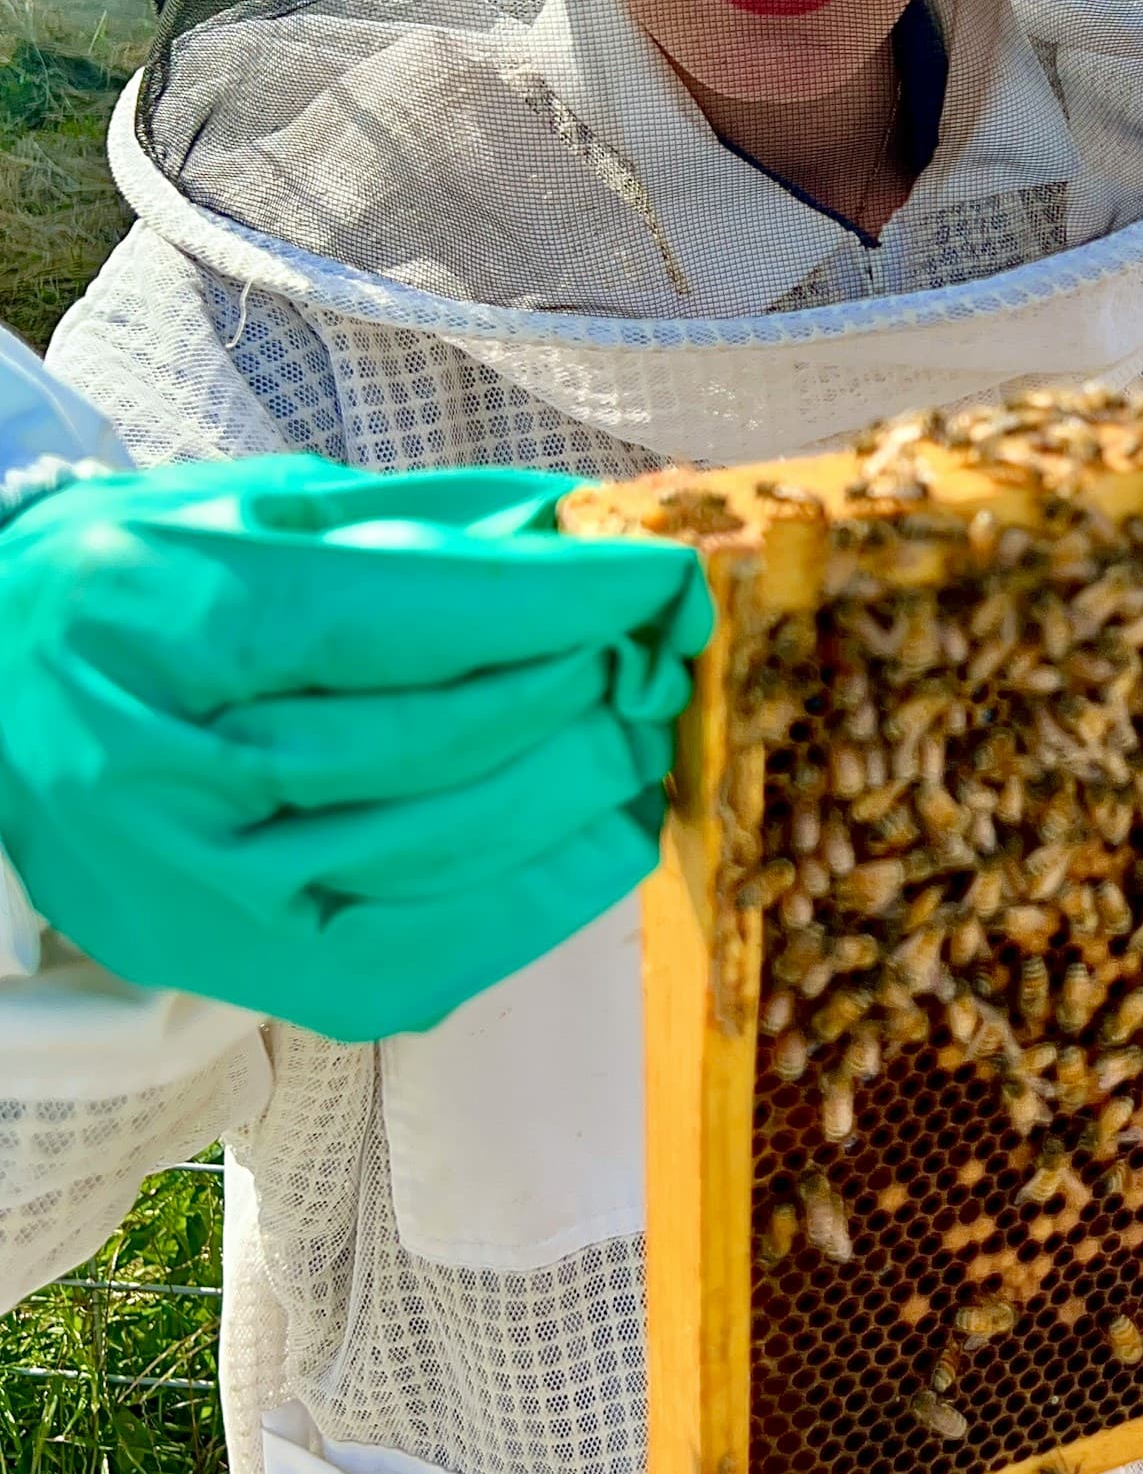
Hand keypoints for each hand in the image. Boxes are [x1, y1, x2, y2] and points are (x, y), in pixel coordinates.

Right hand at [0, 457, 710, 1040]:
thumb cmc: (145, 580)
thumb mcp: (260, 506)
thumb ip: (422, 526)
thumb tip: (592, 536)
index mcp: (164, 615)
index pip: (400, 618)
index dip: (556, 601)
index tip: (664, 577)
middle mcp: (166, 768)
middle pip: (429, 740)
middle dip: (581, 691)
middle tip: (666, 653)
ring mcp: (193, 887)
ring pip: (434, 851)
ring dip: (576, 791)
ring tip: (649, 735)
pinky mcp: (227, 967)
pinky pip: (410, 960)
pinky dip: (529, 904)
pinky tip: (602, 844)